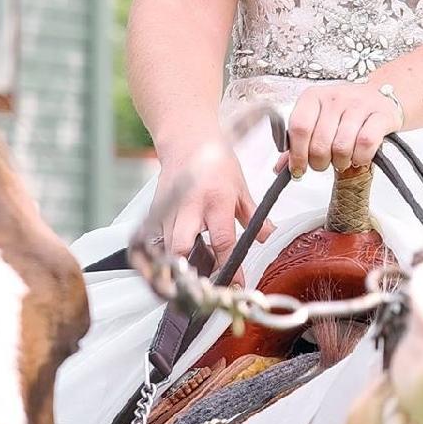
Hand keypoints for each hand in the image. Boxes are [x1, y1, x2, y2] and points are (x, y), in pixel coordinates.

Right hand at [150, 140, 269, 281]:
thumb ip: (253, 216)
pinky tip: (178, 257)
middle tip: (207, 283)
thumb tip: (266, 237)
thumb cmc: (215, 161)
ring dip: (180, 264)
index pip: (222, 241)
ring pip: (167, 248)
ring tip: (195, 273)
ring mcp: (169, 209)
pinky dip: (167, 252)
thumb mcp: (241, 187)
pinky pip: (157, 240)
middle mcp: (190, 206)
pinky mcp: (156, 211)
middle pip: (182, 248)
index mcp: (216, 200)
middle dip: (191, 270)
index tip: (236, 283)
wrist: (187, 140)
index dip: (229, 267)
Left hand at [285, 79, 403, 176]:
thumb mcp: (318, 119)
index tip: (299, 169)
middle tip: (324, 164)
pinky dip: (360, 158)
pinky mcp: (381, 115)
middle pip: (319, 142)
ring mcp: (359, 104)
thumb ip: (298, 143)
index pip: (299, 127)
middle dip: (319, 162)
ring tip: (342, 160)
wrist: (380, 95)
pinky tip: (358, 157)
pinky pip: (366, 143)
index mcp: (313, 97)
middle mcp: (335, 97)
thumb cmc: (345, 111)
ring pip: (342, 146)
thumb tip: (280, 168)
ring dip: (340, 162)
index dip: (297, 154)